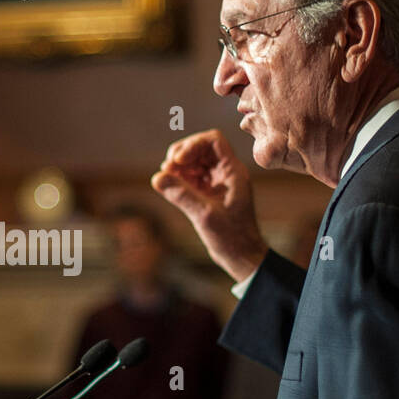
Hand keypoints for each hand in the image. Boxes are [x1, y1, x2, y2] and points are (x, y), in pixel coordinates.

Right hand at [151, 129, 267, 281]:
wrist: (242, 257)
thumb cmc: (232, 237)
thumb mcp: (205, 215)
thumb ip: (181, 195)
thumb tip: (157, 177)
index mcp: (233, 172)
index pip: (213, 141)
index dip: (192, 145)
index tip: (178, 161)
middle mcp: (225, 173)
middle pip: (201, 148)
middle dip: (181, 154)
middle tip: (168, 169)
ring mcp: (216, 183)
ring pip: (194, 162)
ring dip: (178, 166)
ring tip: (166, 178)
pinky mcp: (208, 194)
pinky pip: (191, 177)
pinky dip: (179, 178)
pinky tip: (169, 187)